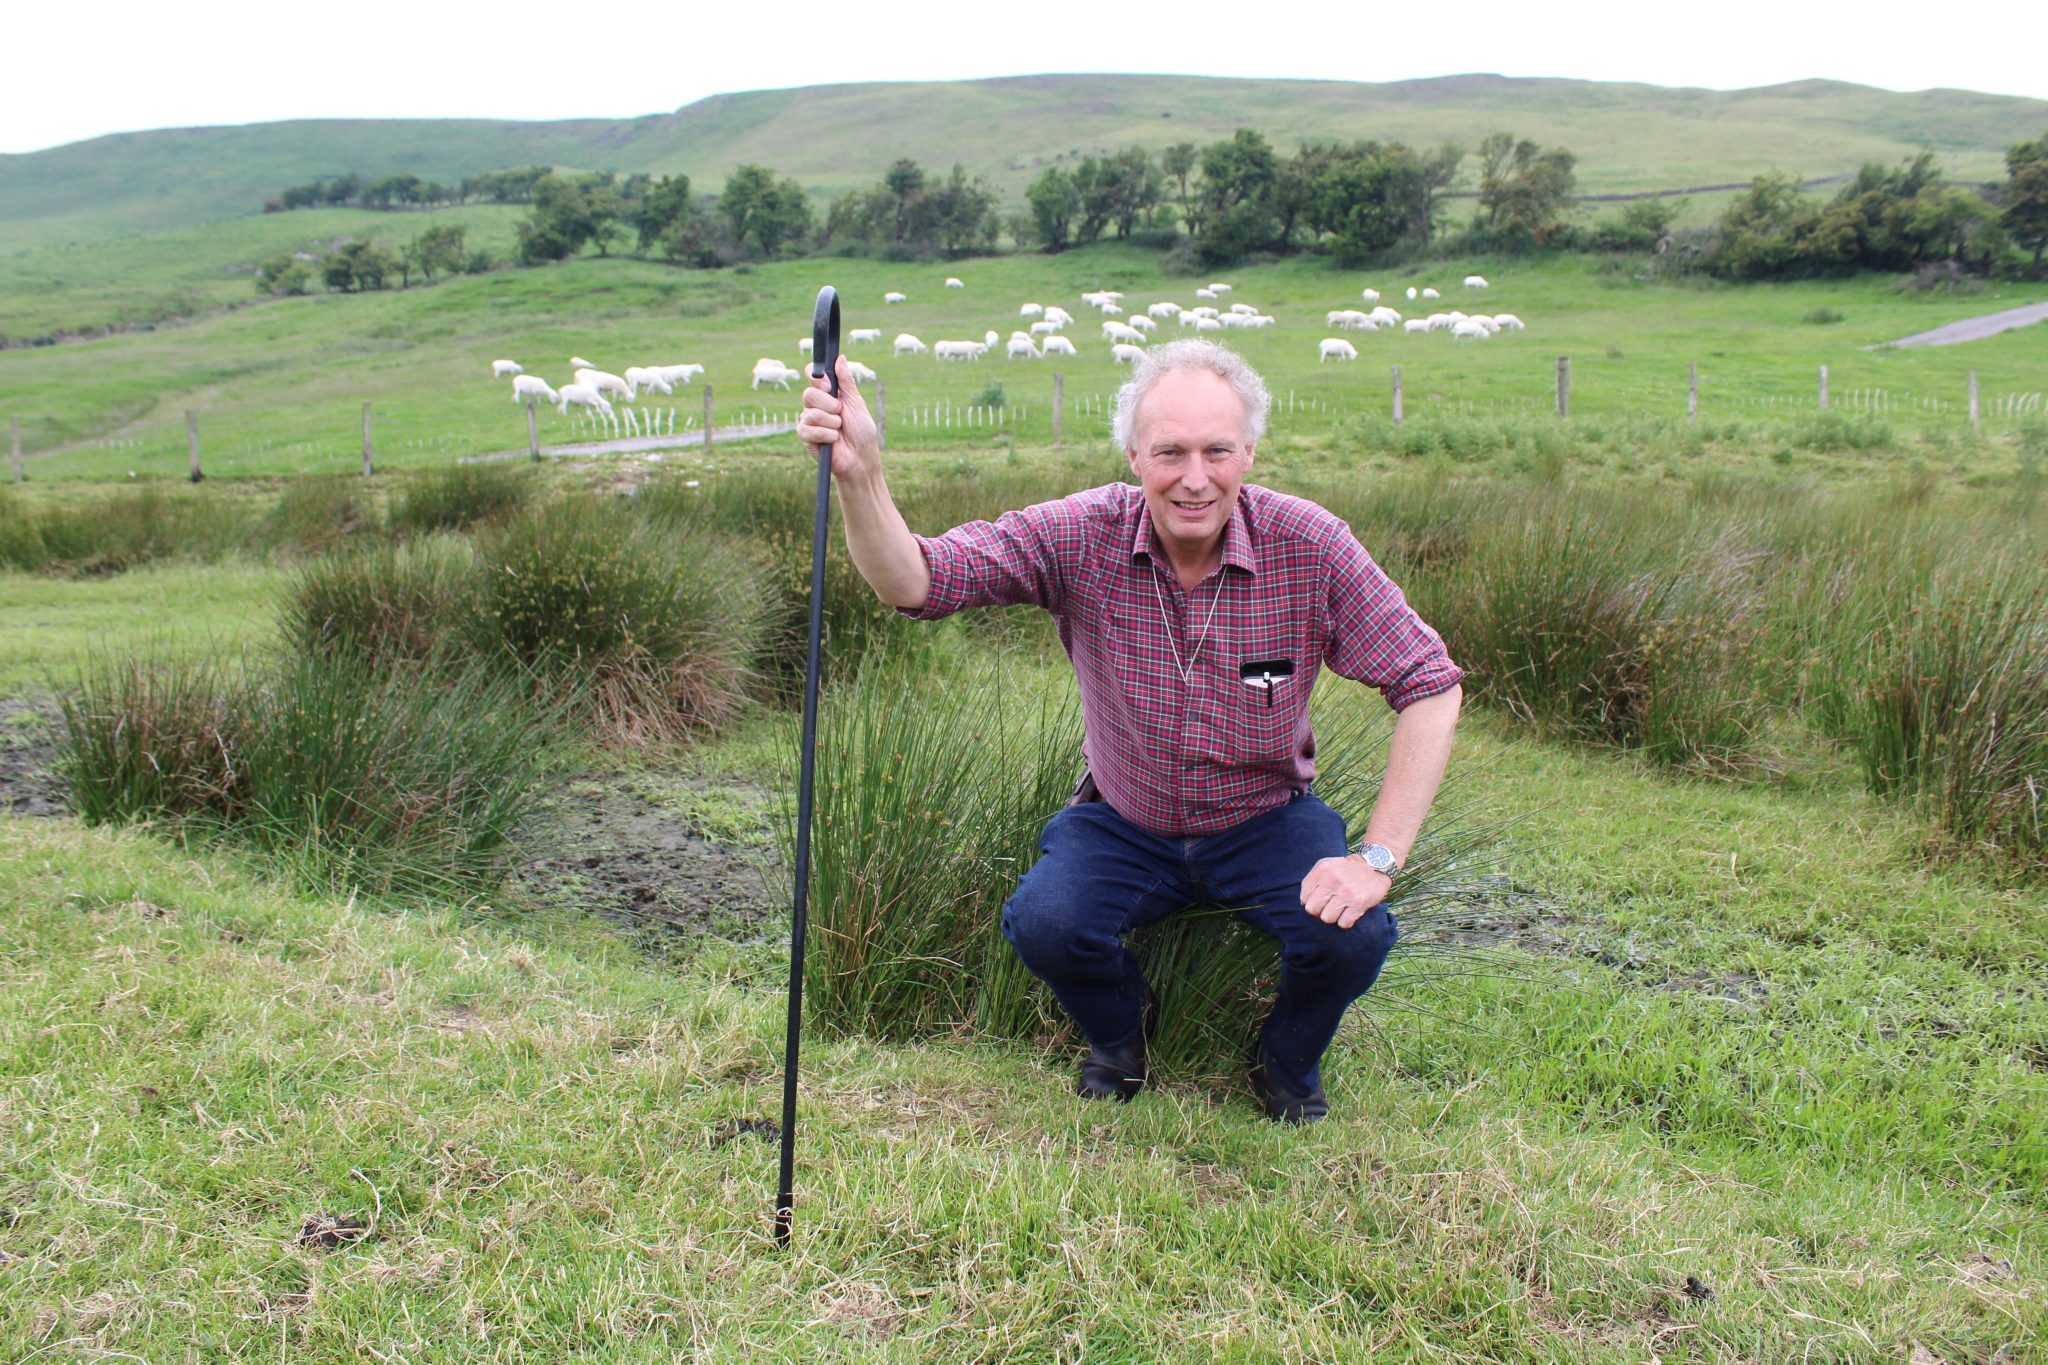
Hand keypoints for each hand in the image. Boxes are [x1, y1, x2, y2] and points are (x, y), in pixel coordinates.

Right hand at [797, 356, 881, 481]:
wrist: (861, 457)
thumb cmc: (861, 431)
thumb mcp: (856, 402)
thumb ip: (846, 381)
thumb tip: (840, 358)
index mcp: (827, 394)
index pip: (813, 375)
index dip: (817, 376)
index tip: (830, 386)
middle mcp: (815, 405)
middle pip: (808, 393)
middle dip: (828, 404)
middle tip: (839, 412)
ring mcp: (808, 421)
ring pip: (810, 413)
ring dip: (831, 422)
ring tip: (839, 430)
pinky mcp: (806, 437)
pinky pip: (808, 430)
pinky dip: (826, 435)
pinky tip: (833, 440)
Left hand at [1299, 856, 1389, 929]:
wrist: (1375, 864)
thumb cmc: (1346, 869)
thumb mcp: (1326, 865)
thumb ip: (1311, 881)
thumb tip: (1303, 902)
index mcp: (1322, 869)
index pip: (1304, 897)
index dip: (1311, 902)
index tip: (1320, 900)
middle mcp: (1333, 880)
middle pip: (1313, 909)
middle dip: (1320, 911)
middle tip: (1329, 906)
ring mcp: (1346, 892)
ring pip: (1327, 918)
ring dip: (1333, 916)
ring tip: (1341, 908)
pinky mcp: (1359, 903)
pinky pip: (1344, 923)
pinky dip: (1346, 921)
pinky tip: (1350, 912)